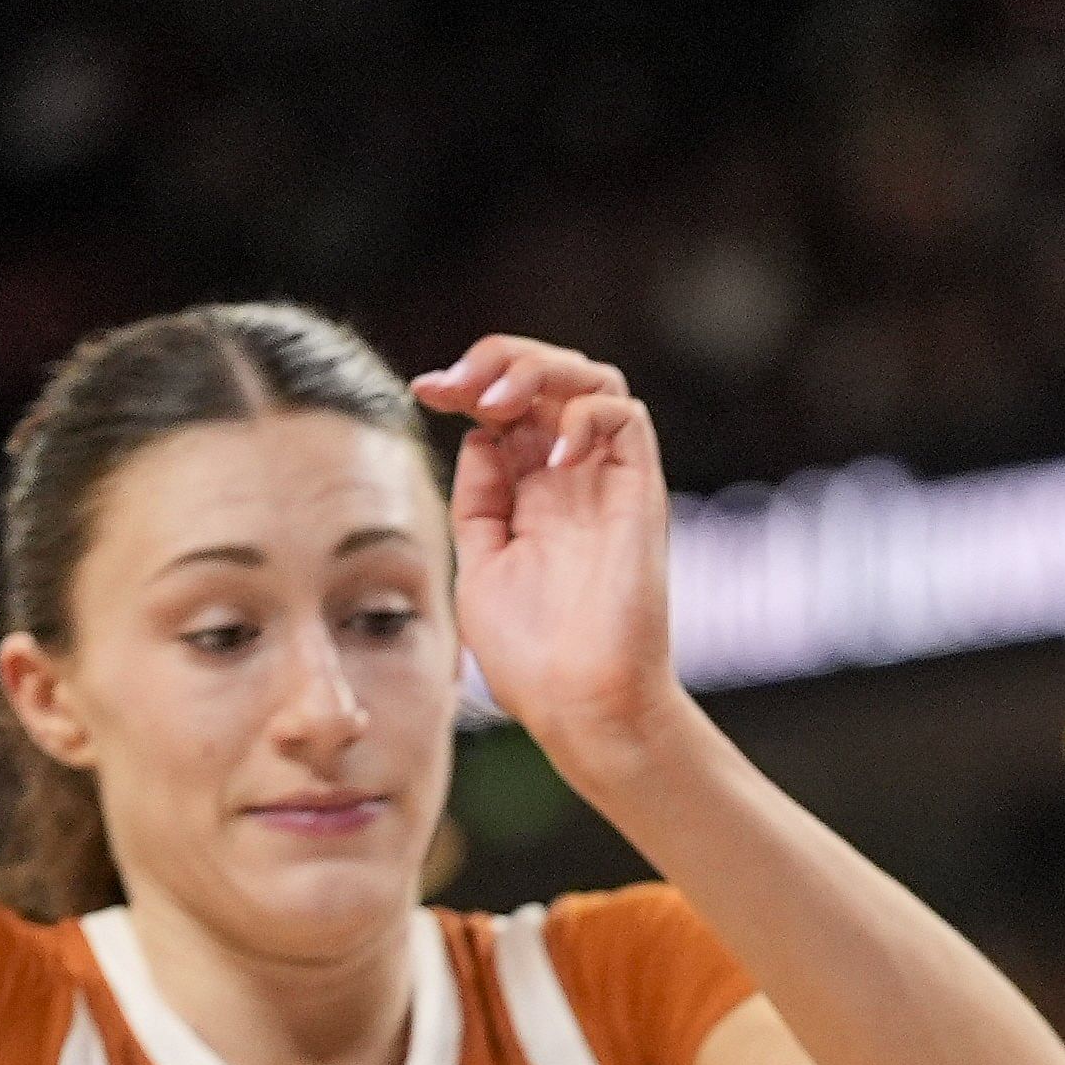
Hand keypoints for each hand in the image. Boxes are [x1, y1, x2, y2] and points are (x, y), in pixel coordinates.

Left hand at [417, 337, 678, 767]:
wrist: (582, 704)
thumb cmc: (533, 656)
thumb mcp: (480, 564)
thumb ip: (479, 501)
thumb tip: (479, 438)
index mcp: (532, 495)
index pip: (509, 407)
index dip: (468, 382)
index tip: (425, 391)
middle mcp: (572, 479)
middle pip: (549, 376)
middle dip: (499, 359)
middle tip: (459, 387)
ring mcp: (606, 483)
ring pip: (591, 378)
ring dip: (539, 370)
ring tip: (497, 401)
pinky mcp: (639, 493)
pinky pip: (625, 415)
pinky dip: (581, 416)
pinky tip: (549, 460)